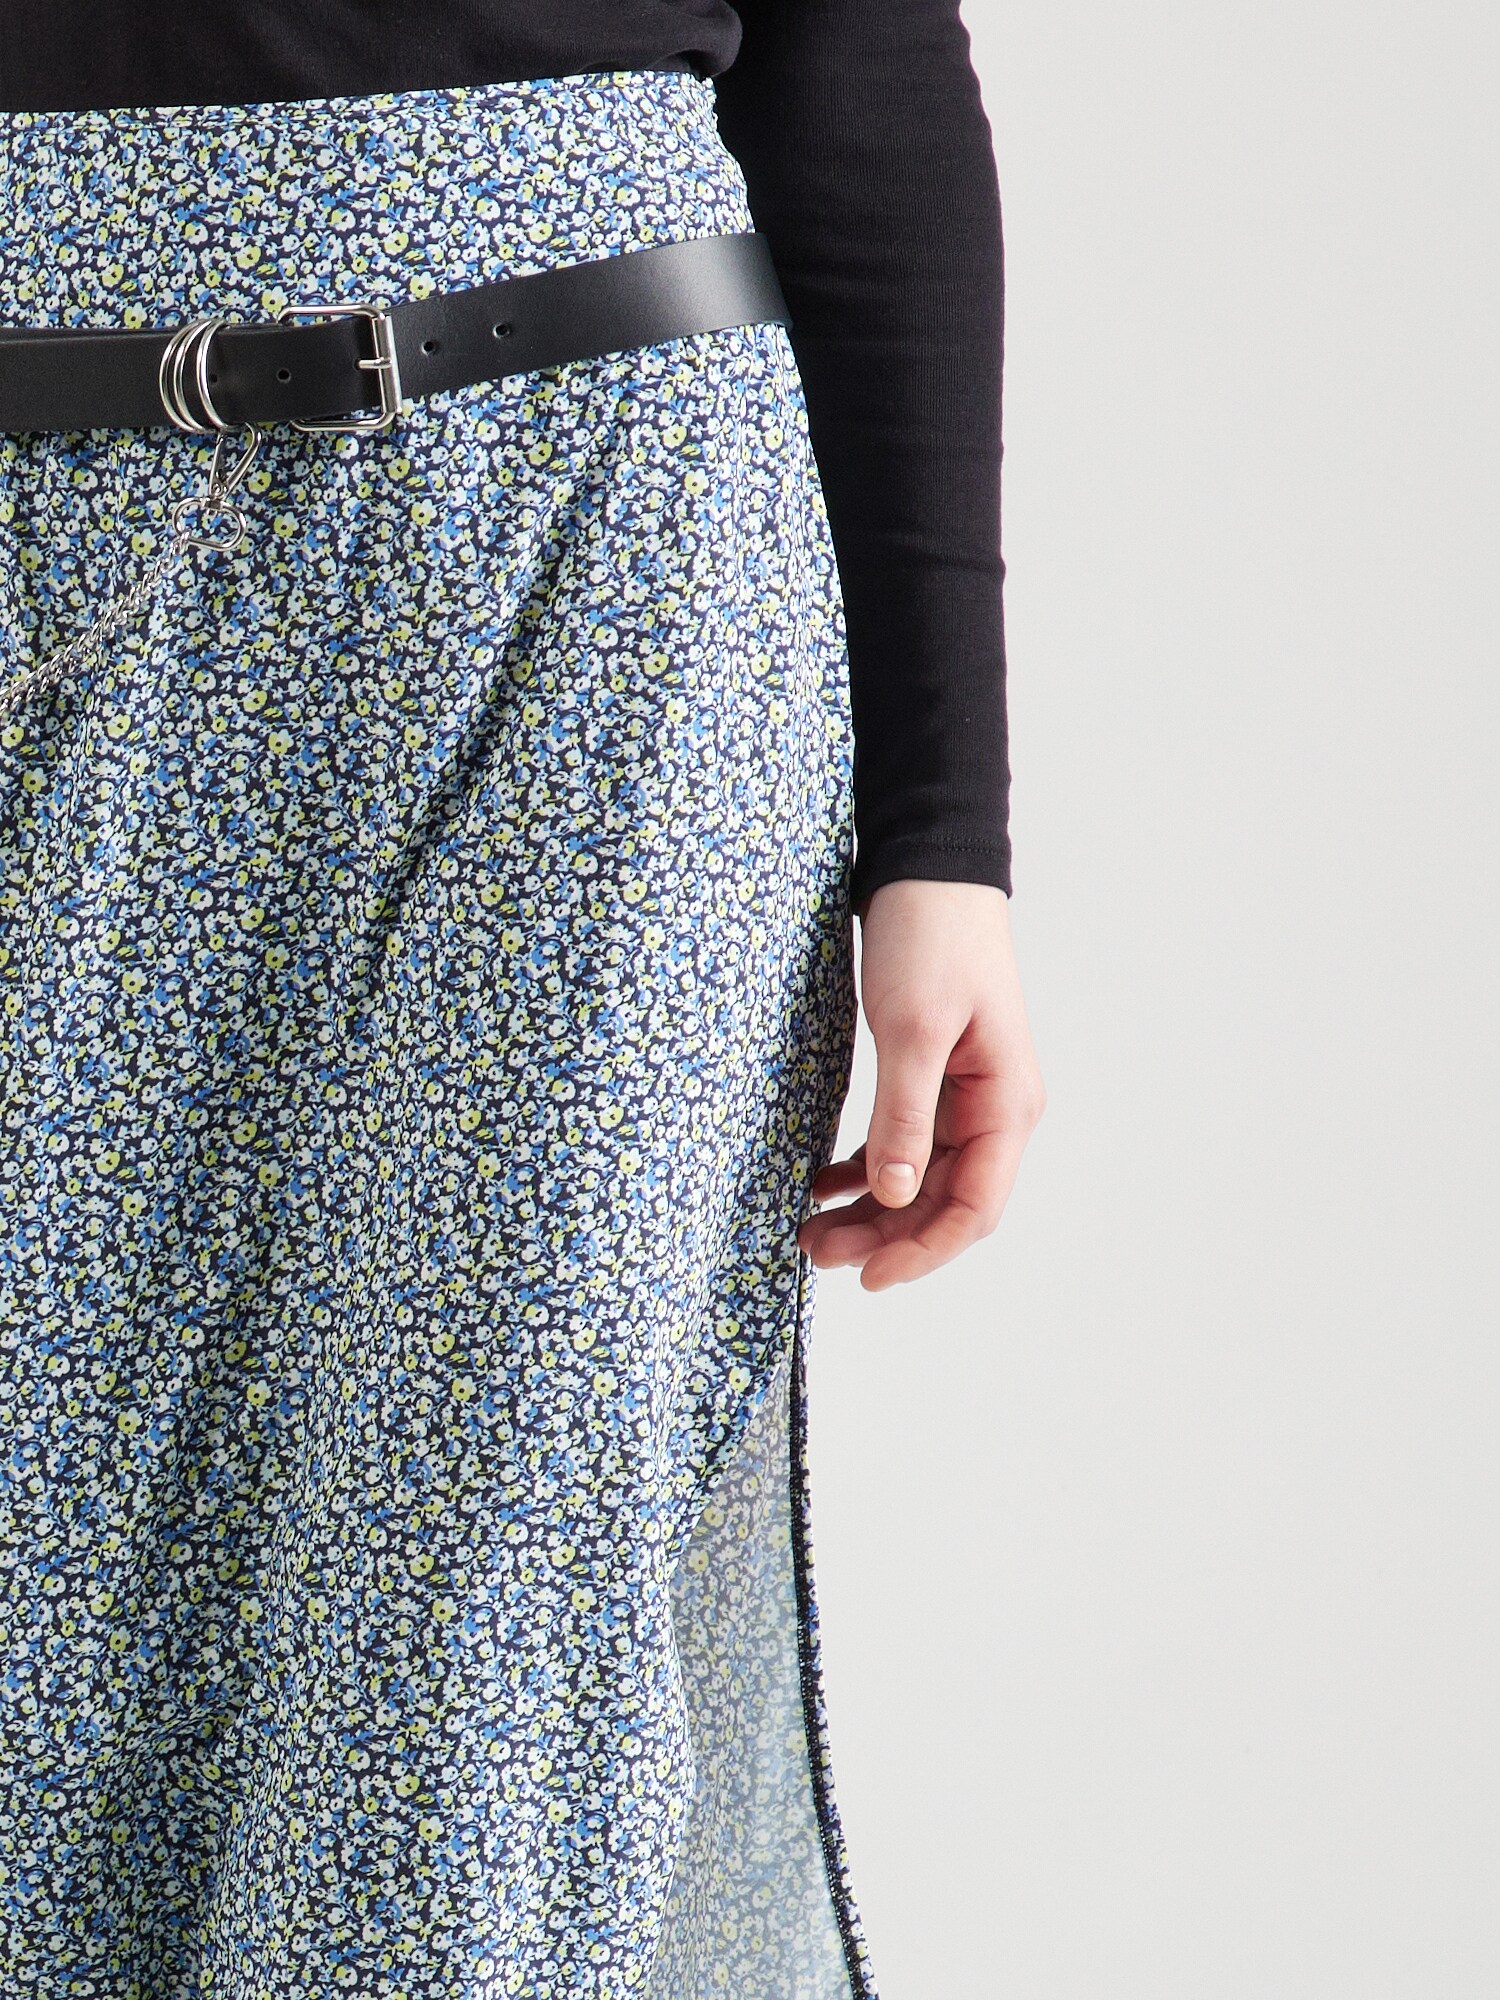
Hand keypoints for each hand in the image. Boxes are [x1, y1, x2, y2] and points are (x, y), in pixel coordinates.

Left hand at [797, 879, 1044, 1289]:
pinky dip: (865, 1169)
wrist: (926, 869)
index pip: (973, 1208)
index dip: (922, 1251)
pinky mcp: (932, 1077)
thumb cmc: (932, 938)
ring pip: (918, 1179)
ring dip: (870, 1211)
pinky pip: (903, 1144)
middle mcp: (993, 1109)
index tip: (867, 1277)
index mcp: (1005, 1104)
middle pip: (943, 1203)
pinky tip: (823, 1183)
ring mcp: (964, 1095)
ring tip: (810, 1230)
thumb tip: (894, 1197)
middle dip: (884, 1237)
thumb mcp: (912, 1029)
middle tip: (815, 1253)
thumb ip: (904, 1117)